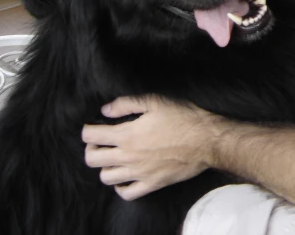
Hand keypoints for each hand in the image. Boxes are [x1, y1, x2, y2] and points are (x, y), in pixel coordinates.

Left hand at [82, 95, 220, 199]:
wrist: (206, 140)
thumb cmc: (183, 118)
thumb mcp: (156, 101)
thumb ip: (126, 104)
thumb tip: (105, 110)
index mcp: (127, 135)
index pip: (91, 136)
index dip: (88, 130)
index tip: (94, 127)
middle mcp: (128, 156)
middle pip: (92, 159)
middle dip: (91, 148)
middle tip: (101, 142)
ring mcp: (139, 173)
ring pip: (106, 177)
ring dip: (105, 166)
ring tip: (115, 157)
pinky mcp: (152, 184)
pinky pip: (126, 193)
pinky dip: (121, 187)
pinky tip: (126, 176)